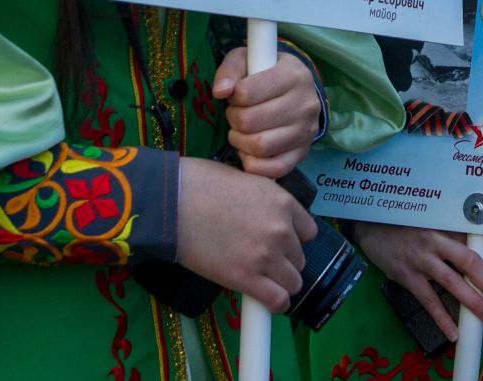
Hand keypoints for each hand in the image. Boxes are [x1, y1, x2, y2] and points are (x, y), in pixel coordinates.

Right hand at [175, 157, 316, 311]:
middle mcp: (281, 230)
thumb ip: (266, 202)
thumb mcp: (248, 181)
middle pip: (300, 258)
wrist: (173, 202)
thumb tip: (266, 216)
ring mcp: (265, 256)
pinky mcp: (246, 279)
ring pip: (293, 282)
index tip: (279, 242)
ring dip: (280, 282)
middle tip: (261, 258)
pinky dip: (274, 303)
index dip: (293, 238)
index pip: (309, 231)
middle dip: (283, 260)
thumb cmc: (202, 184)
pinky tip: (264, 298)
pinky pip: (277, 301)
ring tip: (262, 279)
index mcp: (283, 202)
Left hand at [214, 48, 321, 177]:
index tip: (237, 95)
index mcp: (293, 75)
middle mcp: (306, 104)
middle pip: (250, 122)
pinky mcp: (303, 153)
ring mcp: (306, 131)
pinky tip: (248, 151)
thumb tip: (220, 92)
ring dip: (240, 141)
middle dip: (234, 119)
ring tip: (241, 131)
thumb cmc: (267, 73)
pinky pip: (274, 169)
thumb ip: (230, 70)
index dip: (233, 96)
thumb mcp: (248, 59)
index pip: (246, 93)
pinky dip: (253, 164)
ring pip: (260, 147)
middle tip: (237, 114)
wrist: (296, 91)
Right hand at [352, 224, 482, 341]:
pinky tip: (453, 331)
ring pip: (451, 282)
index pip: (482, 250)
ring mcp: (422, 258)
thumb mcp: (436, 225)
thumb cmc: (410, 224)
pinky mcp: (405, 273)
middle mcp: (439, 240)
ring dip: (471, 302)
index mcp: (450, 227)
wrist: (372, 222)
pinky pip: (427, 298)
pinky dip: (441, 317)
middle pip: (470, 262)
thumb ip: (457, 242)